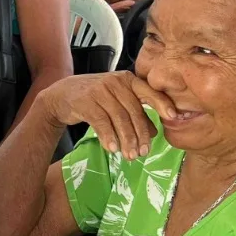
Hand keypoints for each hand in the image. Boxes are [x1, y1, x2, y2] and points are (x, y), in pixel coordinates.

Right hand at [37, 71, 173, 158]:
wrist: (61, 96)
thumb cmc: (94, 98)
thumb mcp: (117, 102)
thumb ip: (136, 113)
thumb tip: (154, 133)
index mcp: (127, 79)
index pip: (148, 92)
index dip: (162, 104)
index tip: (173, 117)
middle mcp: (115, 82)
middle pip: (134, 111)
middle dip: (140, 134)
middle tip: (144, 152)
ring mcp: (99, 90)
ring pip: (119, 119)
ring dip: (126, 140)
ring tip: (130, 156)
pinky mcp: (85, 101)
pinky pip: (101, 122)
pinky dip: (109, 137)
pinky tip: (113, 149)